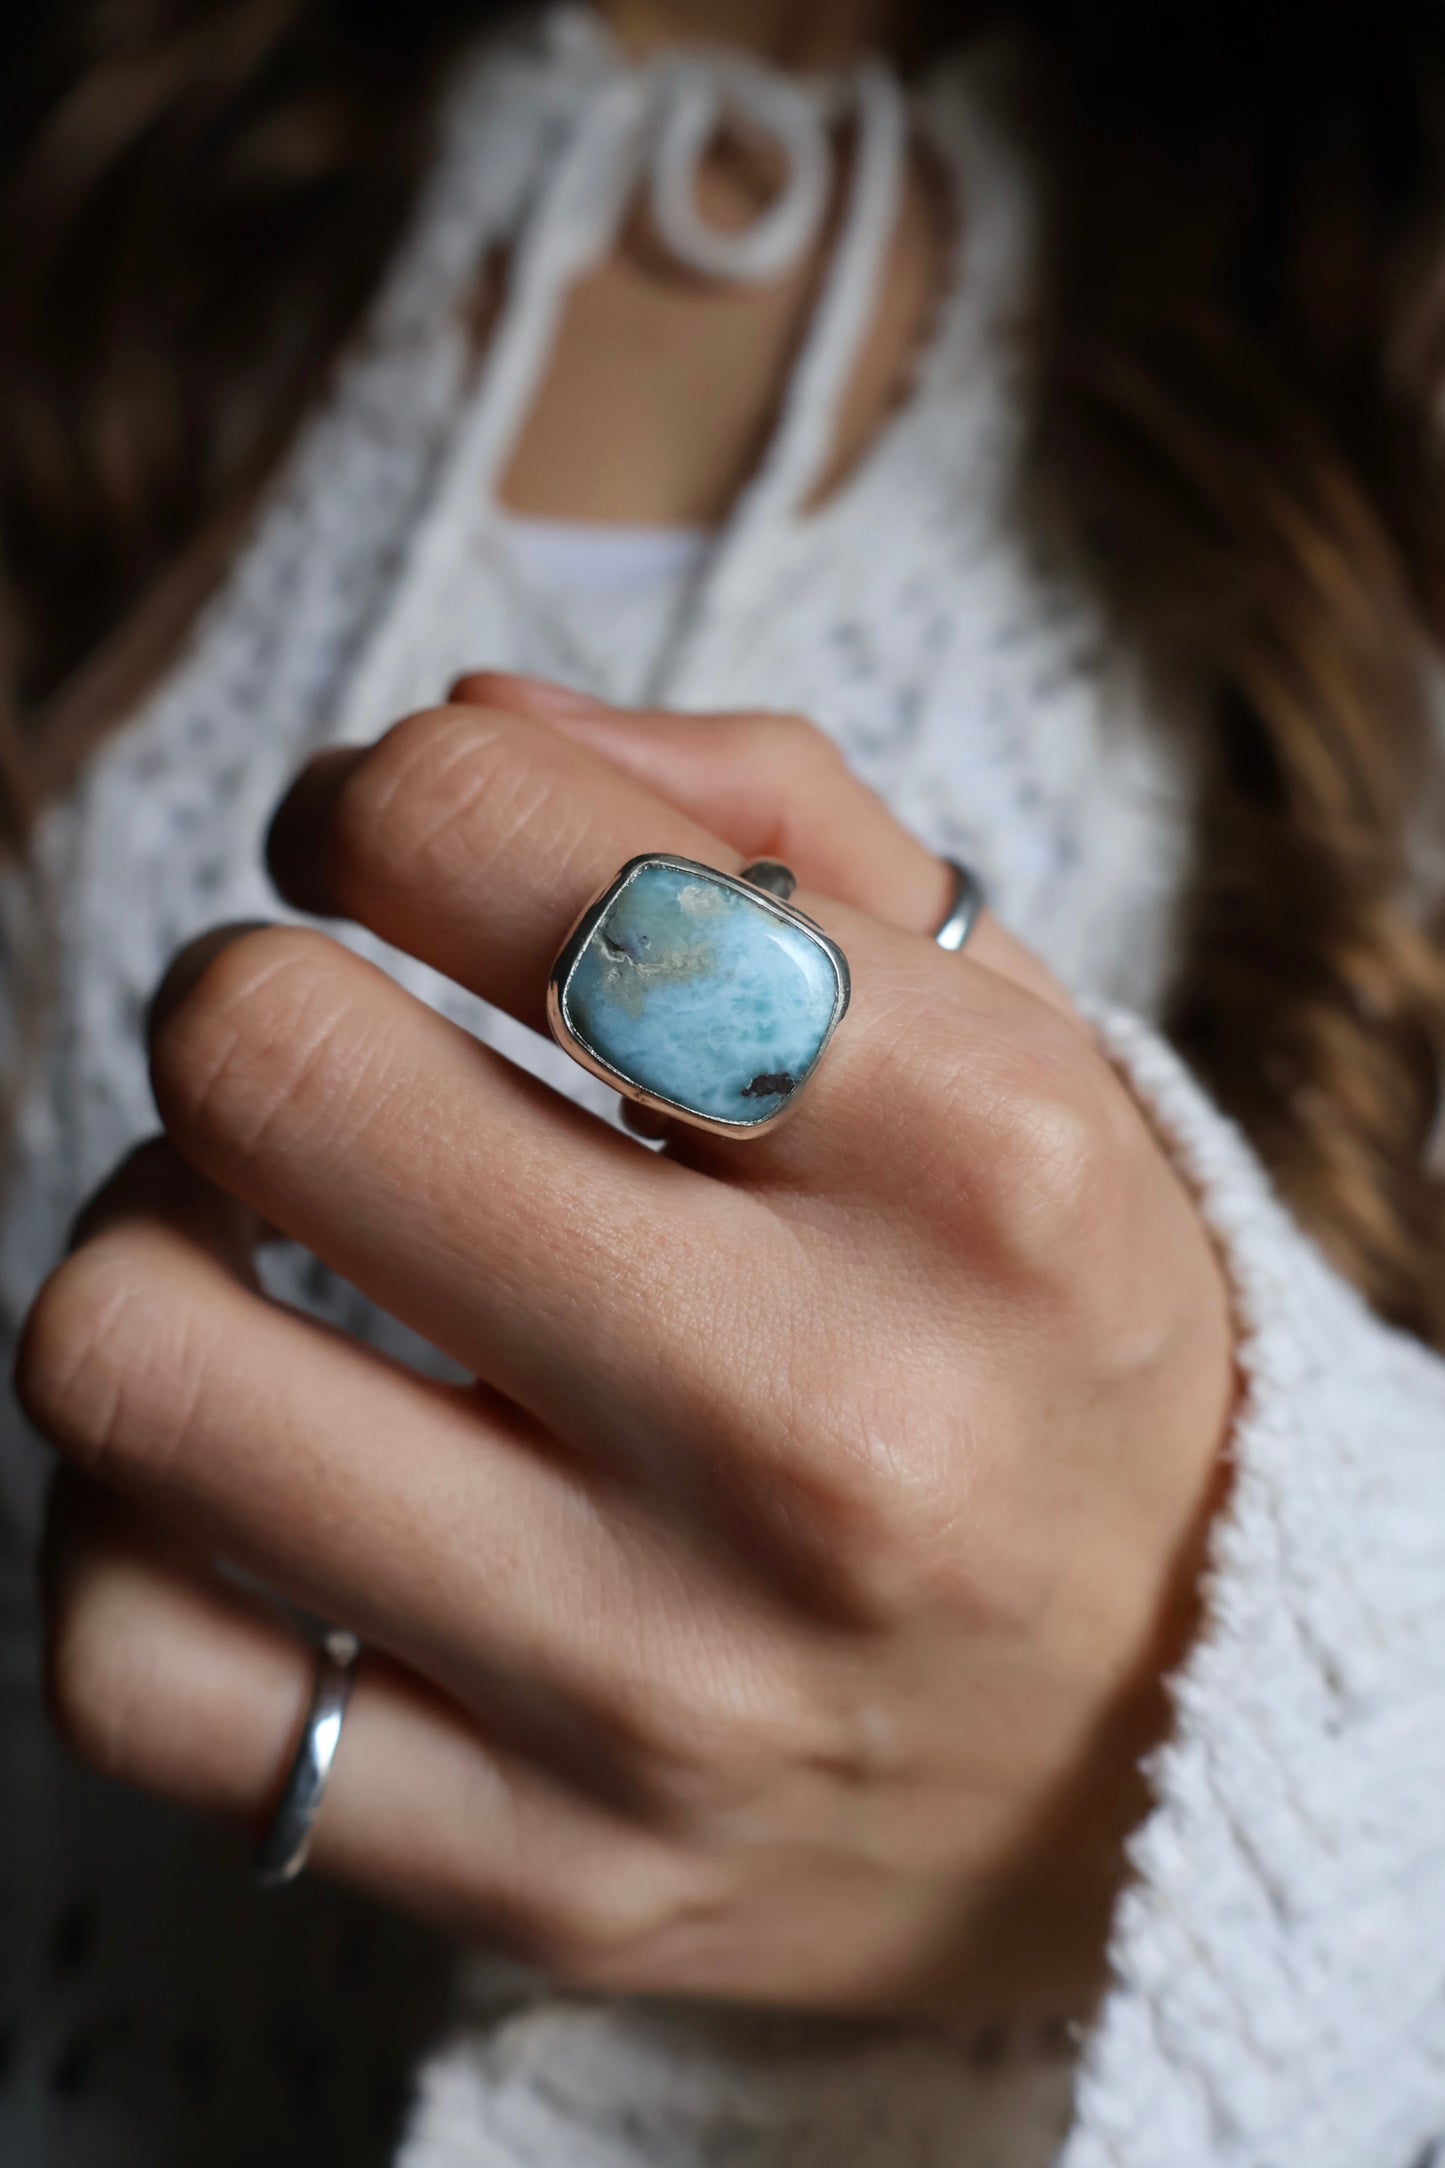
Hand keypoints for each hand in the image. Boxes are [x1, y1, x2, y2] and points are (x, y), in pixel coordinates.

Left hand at [19, 678, 1232, 2017]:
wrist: (1170, 1739)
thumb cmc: (1055, 1337)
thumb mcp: (1020, 1035)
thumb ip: (773, 818)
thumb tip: (461, 716)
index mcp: (976, 1164)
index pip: (506, 842)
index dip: (373, 795)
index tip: (376, 847)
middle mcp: (826, 1427)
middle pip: (276, 1074)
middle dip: (242, 999)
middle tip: (309, 1040)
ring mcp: (668, 1684)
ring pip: (135, 1363)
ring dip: (141, 1239)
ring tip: (247, 1241)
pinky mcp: (546, 1871)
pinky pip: (132, 1667)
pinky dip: (122, 1518)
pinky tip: (236, 1457)